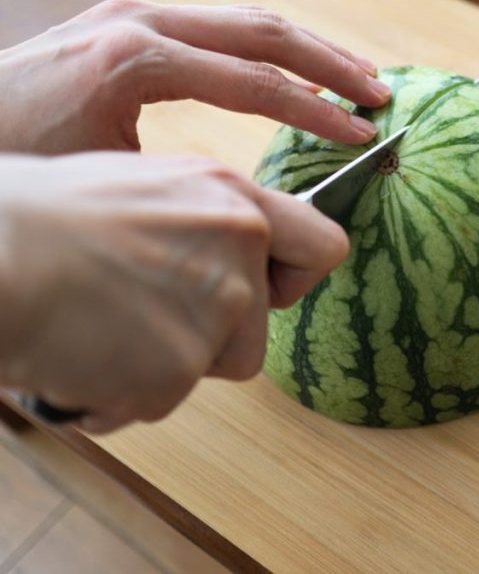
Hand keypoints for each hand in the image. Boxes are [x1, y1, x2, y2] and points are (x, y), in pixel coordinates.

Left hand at [0, 0, 389, 153]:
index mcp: (139, 57)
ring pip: (247, 20)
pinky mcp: (133, 25)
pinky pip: (220, 27)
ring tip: (358, 77)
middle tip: (380, 94)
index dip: (317, 113)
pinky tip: (296, 73)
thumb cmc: (13, 161)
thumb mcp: (99, 178)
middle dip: (330, 64)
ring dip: (309, 48)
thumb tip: (246, 199)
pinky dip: (270, 49)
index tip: (361, 137)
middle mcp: (144, 21)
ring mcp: (138, 15)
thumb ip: (177, 178)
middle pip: (264, 32)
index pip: (254, 82)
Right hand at [0, 152, 347, 432]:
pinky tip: (80, 355)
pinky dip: (121, 393)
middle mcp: (238, 248)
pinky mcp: (180, 366)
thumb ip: (205, 221)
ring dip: (169, 364)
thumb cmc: (44, 218)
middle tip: (142, 312)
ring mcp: (215, 308)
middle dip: (211, 336)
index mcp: (232, 198)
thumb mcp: (149, 190)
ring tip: (104, 328)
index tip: (266, 290)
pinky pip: (162, 399)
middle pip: (260, 328)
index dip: (297, 278)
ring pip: (216, 365)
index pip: (323, 246)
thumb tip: (231, 247)